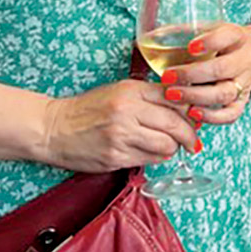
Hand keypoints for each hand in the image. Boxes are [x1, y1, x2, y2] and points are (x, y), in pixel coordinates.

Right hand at [39, 80, 199, 172]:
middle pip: (176, 124)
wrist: (53, 128)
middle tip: (194, 141)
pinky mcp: (115, 158)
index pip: (176, 99)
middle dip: (190, 135)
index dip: (191, 111)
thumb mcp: (119, 91)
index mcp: (131, 91)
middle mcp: (128, 112)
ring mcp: (121, 136)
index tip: (197, 118)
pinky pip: (149, 160)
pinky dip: (157, 158)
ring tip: (171, 146)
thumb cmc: (89, 109)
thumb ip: (150, 96)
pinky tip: (153, 153)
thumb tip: (185, 107)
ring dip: (173, 148)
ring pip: (166, 146)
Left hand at [159, 23, 250, 126]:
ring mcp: (245, 81)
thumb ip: (187, 31)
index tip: (191, 47)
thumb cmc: (224, 41)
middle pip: (222, 69)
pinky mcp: (243, 100)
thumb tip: (150, 36)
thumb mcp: (212, 28)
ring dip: (197, 96)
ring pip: (225, 93)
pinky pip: (232, 113)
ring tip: (172, 95)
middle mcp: (244, 59)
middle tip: (167, 77)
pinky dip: (213, 117)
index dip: (211, 42)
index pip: (228, 36)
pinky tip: (192, 113)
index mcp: (237, 36)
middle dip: (192, 74)